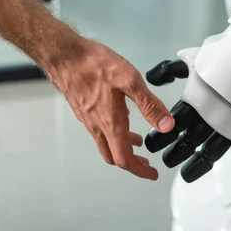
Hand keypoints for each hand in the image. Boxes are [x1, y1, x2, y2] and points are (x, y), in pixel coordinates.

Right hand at [45, 39, 175, 179]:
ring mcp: (87, 119)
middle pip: (113, 156)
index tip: (152, 174)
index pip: (125, 160)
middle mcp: (97, 126)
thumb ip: (149, 105)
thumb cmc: (94, 65)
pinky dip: (112, 134)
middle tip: (146, 164)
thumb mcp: (130, 81)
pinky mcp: (82, 110)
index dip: (140, 170)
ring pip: (105, 143)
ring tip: (137, 143)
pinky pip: (98, 131)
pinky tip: (120, 120)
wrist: (64, 56)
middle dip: (131, 164)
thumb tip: (166, 125)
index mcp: (110, 124)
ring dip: (122, 148)